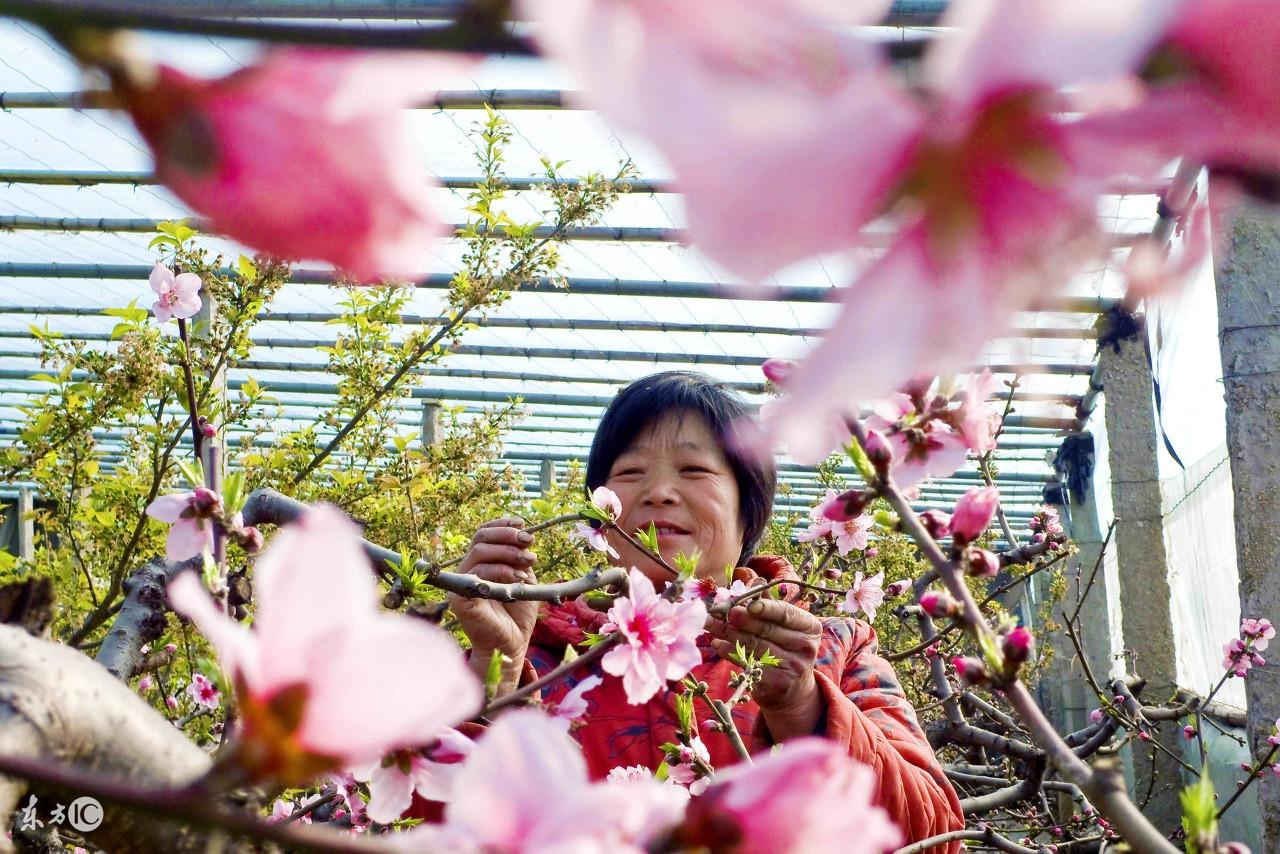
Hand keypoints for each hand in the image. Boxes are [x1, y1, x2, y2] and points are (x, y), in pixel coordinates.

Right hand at [448, 518, 539, 689]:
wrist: (512, 644)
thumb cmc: (517, 613)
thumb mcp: (523, 579)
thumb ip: (520, 559)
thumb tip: (524, 536)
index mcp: (480, 563)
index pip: (484, 533)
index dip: (502, 525)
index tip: (523, 525)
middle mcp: (467, 570)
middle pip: (480, 537)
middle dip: (507, 535)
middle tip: (529, 542)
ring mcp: (461, 583)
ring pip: (479, 551)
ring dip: (508, 552)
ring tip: (529, 561)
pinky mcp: (460, 598)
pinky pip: (477, 574)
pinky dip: (502, 571)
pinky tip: (520, 578)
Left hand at [706, 597, 823, 739]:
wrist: (793, 690)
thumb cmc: (785, 648)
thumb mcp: (784, 626)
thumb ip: (769, 604)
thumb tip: (753, 579)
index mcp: (810, 627)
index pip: (786, 613)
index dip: (766, 607)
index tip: (747, 603)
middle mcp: (806, 647)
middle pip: (766, 629)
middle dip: (739, 618)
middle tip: (719, 611)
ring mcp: (792, 667)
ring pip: (753, 645)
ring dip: (728, 633)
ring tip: (711, 624)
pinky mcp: (776, 683)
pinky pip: (747, 663)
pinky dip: (729, 652)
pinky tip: (717, 644)